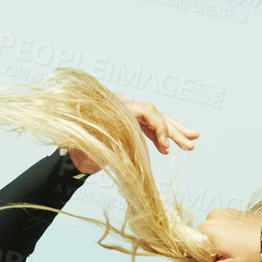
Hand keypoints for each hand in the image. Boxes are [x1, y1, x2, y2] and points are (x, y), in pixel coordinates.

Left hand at [66, 95, 198, 174]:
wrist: (68, 153)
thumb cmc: (77, 144)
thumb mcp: (92, 139)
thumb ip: (111, 132)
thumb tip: (127, 132)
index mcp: (117, 109)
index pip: (147, 112)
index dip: (160, 128)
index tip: (167, 149)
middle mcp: (125, 109)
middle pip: (155, 115)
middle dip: (175, 129)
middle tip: (193, 141)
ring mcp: (127, 118)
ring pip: (155, 121)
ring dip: (174, 132)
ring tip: (192, 142)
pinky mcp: (127, 127)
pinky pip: (148, 129)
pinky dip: (159, 138)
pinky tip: (169, 148)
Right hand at [179, 208, 261, 261]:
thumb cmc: (253, 258)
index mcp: (206, 230)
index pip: (191, 248)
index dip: (202, 260)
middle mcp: (212, 216)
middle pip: (202, 240)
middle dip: (212, 252)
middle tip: (232, 260)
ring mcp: (224, 212)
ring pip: (213, 234)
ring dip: (221, 244)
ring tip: (240, 251)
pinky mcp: (235, 212)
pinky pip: (224, 226)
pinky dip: (230, 236)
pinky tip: (243, 243)